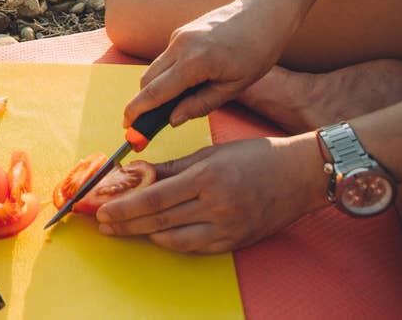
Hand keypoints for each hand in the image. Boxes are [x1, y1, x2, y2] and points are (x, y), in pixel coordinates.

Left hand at [93, 135, 329, 253]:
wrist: (300, 175)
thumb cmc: (255, 157)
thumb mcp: (209, 154)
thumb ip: (170, 167)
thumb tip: (135, 174)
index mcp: (207, 178)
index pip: (153, 198)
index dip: (123, 207)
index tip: (101, 209)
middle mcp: (216, 206)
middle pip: (158, 221)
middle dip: (125, 223)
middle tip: (102, 224)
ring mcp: (227, 227)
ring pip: (173, 239)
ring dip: (143, 235)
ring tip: (122, 229)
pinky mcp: (235, 242)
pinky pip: (194, 247)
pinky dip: (170, 242)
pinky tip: (154, 236)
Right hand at [124, 0, 300, 126]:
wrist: (263, 13)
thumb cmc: (257, 51)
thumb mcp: (234, 87)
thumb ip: (200, 105)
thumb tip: (172, 120)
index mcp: (195, 62)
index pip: (155, 92)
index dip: (137, 111)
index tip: (127, 127)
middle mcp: (180, 46)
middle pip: (147, 81)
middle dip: (143, 103)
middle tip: (147, 124)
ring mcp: (178, 36)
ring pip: (154, 69)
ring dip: (155, 89)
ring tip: (171, 105)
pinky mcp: (180, 32)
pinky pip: (165, 59)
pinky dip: (167, 75)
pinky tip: (186, 83)